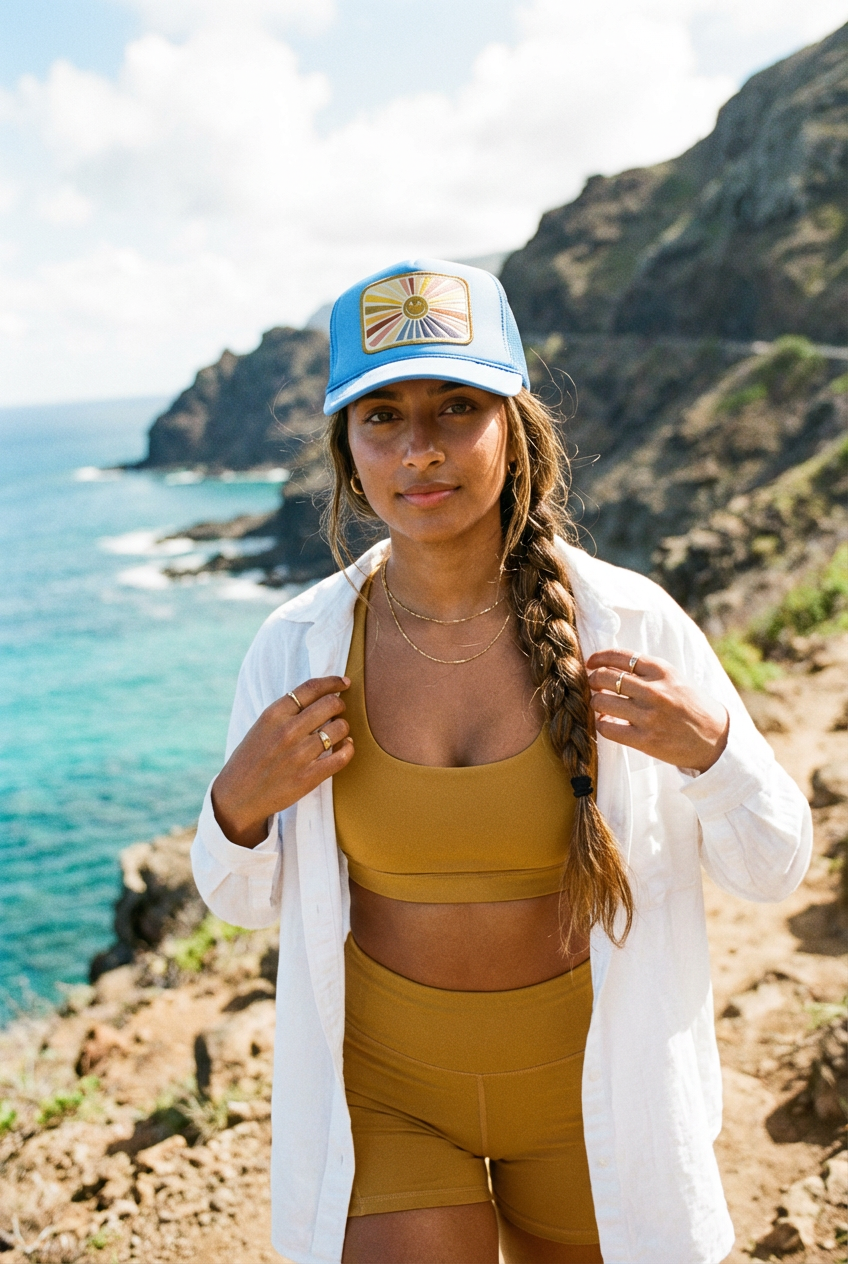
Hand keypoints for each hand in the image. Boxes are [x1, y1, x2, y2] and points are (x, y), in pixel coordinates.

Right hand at [211, 676, 353, 847]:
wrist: (237, 795)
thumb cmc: (252, 758)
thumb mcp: (263, 726)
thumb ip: (287, 711)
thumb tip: (321, 695)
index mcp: (273, 714)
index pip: (311, 688)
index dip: (333, 682)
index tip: (344, 683)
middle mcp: (287, 731)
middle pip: (330, 704)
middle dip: (340, 705)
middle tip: (339, 710)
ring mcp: (298, 755)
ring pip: (339, 729)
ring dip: (344, 728)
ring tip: (339, 732)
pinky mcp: (307, 778)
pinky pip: (341, 757)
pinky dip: (348, 749)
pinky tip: (346, 747)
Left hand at [585, 650, 728, 773]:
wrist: (716, 739)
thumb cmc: (693, 707)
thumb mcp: (676, 679)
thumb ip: (648, 672)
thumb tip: (612, 667)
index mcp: (662, 671)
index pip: (620, 656)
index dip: (599, 657)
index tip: (591, 663)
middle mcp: (655, 690)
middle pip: (605, 676)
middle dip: (593, 680)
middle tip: (594, 686)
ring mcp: (649, 716)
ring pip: (601, 701)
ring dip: (595, 702)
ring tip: (600, 705)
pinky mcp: (645, 740)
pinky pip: (607, 728)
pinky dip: (601, 724)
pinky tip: (606, 722)